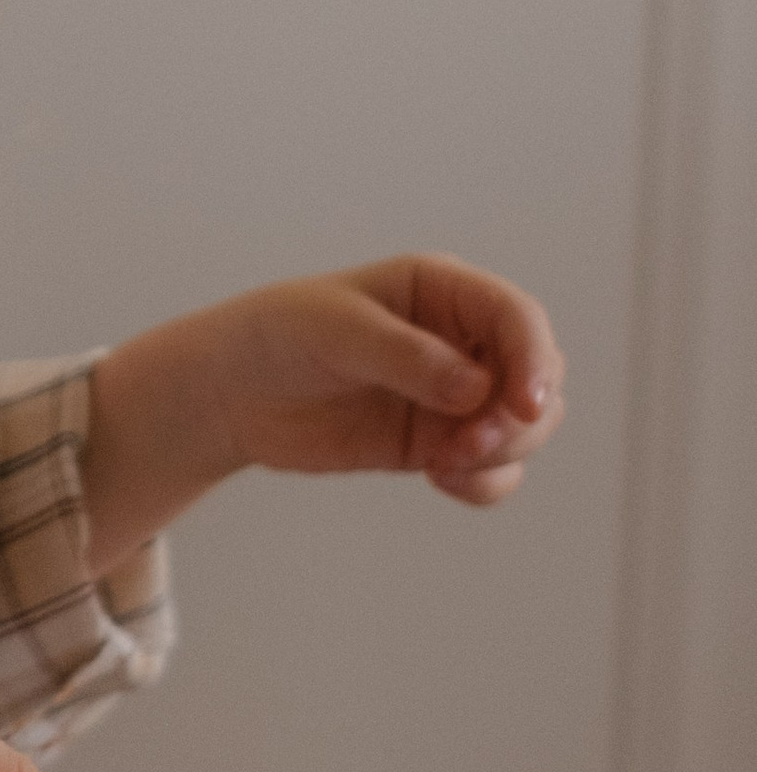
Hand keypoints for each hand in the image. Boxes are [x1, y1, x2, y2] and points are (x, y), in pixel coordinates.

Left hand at [84, 256, 565, 572]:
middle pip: (539, 377)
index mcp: (444, 290)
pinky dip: (485, 481)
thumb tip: (477, 388)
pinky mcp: (436, 441)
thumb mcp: (335, 331)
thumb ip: (406, 357)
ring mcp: (454, 394)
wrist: (232, 391)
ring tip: (444, 463)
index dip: (534, 359)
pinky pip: (491, 468)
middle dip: (519, 416)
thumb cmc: (279, 336)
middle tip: (466, 444)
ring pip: (525, 428)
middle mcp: (462, 339)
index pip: (518, 318)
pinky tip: (442, 479)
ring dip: (504, 452)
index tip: (523, 404)